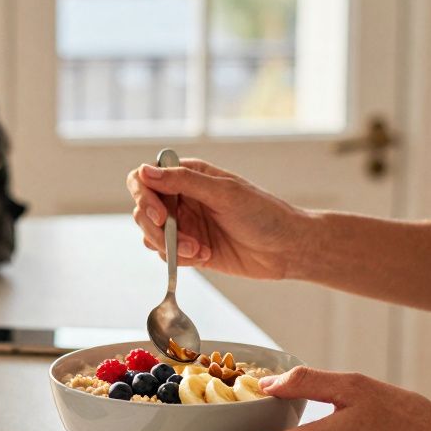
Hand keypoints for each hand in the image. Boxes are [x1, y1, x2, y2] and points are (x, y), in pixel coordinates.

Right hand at [126, 158, 311, 279]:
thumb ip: (183, 181)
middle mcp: (183, 198)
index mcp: (189, 176)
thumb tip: (145, 171)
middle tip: (179, 242)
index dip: (144, 196)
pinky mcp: (191, 250)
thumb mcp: (224, 193)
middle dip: (156, 229)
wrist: (287, 248)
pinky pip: (166, 255)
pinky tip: (206, 256)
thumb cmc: (263, 214)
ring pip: (151, 235)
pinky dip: (180, 259)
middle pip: (143, 210)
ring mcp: (186, 225)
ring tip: (199, 250)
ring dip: (170, 246)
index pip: (145, 179)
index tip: (158, 216)